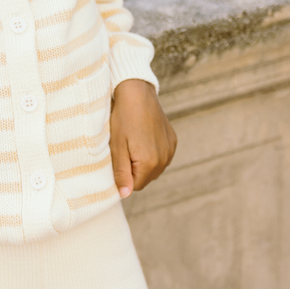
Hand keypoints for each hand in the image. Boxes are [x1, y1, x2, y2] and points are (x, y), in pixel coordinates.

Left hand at [109, 78, 176, 196]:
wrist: (138, 93)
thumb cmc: (123, 119)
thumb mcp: (117, 147)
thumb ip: (121, 173)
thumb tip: (125, 195)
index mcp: (150, 163)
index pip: (135, 186)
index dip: (123, 176)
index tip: (118, 159)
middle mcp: (164, 159)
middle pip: (145, 179)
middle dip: (133, 170)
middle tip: (124, 149)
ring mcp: (170, 150)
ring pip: (153, 169)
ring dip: (143, 162)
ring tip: (133, 142)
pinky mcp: (172, 141)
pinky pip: (161, 157)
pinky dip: (152, 153)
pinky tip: (143, 138)